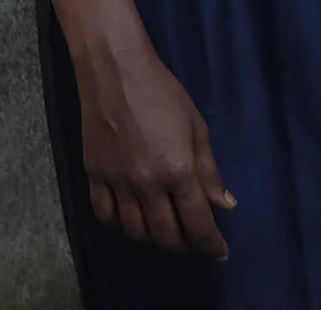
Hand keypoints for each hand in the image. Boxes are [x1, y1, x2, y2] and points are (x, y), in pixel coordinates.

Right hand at [74, 42, 237, 259]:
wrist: (115, 70)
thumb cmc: (162, 92)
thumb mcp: (196, 126)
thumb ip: (209, 171)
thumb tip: (225, 206)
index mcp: (177, 170)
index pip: (198, 224)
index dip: (212, 244)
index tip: (220, 251)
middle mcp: (147, 184)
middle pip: (167, 236)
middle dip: (186, 244)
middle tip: (193, 235)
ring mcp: (117, 182)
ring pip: (136, 232)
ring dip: (154, 236)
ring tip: (164, 224)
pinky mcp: (94, 175)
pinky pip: (105, 216)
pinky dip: (120, 223)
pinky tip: (131, 213)